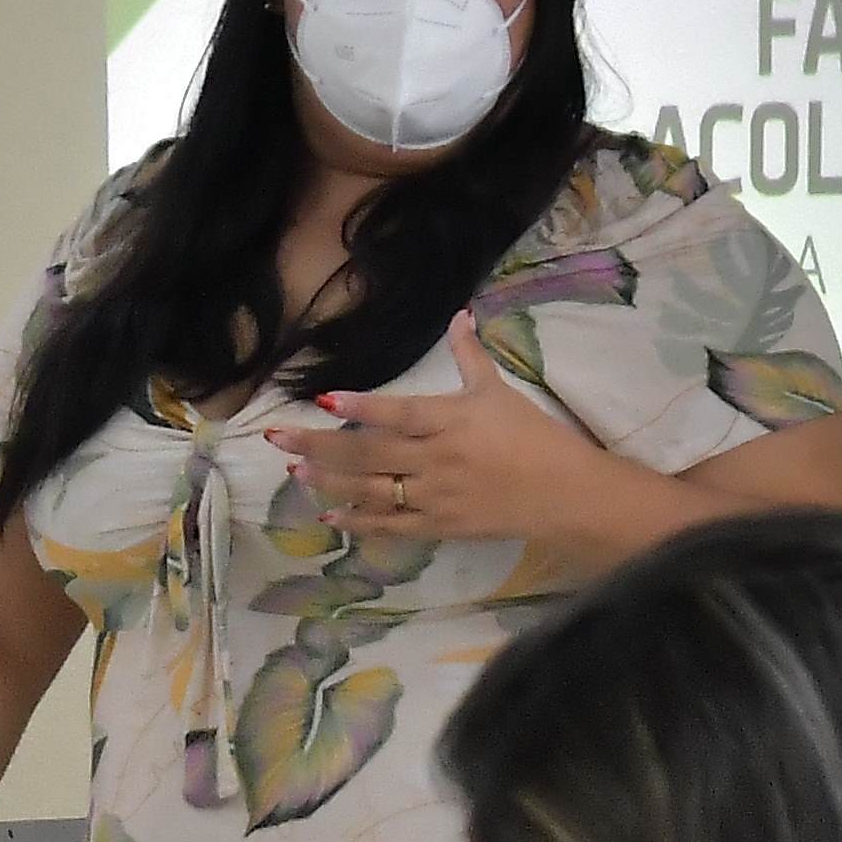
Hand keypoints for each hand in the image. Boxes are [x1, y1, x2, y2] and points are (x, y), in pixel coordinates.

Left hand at [264, 320, 639, 560]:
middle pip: (369, 453)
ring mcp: (434, 496)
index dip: (362, 407)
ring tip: (295, 468)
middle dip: (320, 444)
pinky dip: (358, 521)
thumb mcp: (498, 392)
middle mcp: (436, 459)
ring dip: (330, 481)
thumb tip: (458, 315)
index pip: (399, 413)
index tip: (325, 399)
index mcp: (450, 421)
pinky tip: (328, 516)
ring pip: (371, 490)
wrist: (564, 494)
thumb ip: (470, 356)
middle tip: (277, 436)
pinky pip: (390, 526)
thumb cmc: (532, 437)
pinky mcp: (439, 526)